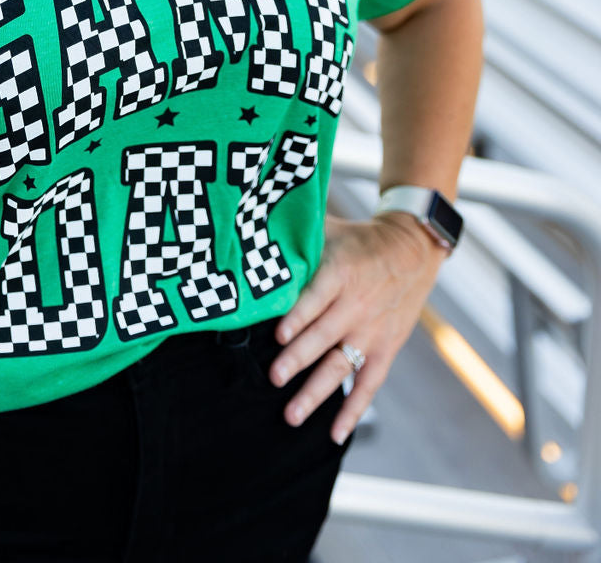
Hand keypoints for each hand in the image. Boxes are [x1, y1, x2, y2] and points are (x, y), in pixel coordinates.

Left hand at [268, 212, 444, 444]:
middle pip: (324, 336)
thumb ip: (297, 240)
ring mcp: (372, 331)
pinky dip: (353, 410)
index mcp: (341, 272)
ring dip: (316, 392)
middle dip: (298, 359)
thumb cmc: (357, 239)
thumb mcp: (329, 230)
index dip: (298, 317)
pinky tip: (335, 433)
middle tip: (274, 378)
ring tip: (291, 415)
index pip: (317, 298)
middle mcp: (357, 305)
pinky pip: (370, 384)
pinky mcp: (386, 349)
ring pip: (342, 365)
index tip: (278, 336)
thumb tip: (252, 242)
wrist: (412, 250)